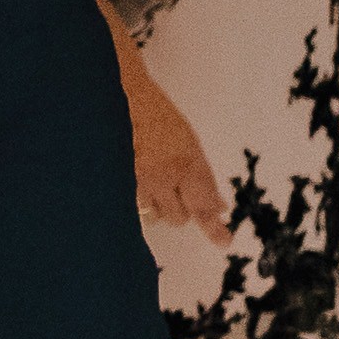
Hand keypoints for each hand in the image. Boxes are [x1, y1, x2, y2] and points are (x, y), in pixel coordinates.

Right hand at [127, 65, 227, 239]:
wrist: (117, 96)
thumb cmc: (155, 114)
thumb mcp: (188, 142)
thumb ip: (203, 178)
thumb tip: (219, 208)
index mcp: (185, 163)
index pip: (203, 205)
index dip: (213, 228)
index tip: (223, 242)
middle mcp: (161, 176)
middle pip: (178, 217)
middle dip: (181, 209)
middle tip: (177, 192)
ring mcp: (134, 180)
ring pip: (153, 215)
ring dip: (158, 206)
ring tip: (153, 183)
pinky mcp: (114, 181)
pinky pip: (133, 204)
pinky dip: (138, 199)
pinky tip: (137, 181)